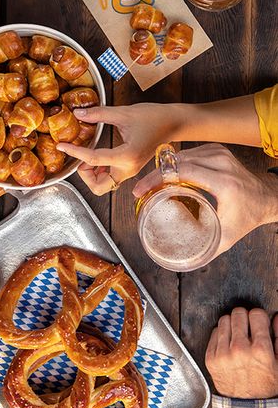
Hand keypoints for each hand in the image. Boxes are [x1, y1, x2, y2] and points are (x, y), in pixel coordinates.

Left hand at [56, 104, 178, 194]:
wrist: (174, 123)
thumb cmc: (153, 117)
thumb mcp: (124, 113)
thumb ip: (99, 114)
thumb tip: (78, 113)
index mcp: (126, 156)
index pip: (93, 159)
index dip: (74, 152)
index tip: (61, 145)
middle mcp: (128, 169)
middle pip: (98, 187)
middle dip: (84, 174)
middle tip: (80, 156)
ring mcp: (130, 171)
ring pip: (103, 185)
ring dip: (91, 173)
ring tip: (88, 152)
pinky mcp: (130, 168)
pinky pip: (110, 177)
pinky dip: (99, 170)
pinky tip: (97, 154)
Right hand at [133, 144, 277, 255]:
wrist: (266, 197)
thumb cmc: (248, 215)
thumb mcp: (227, 235)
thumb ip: (205, 248)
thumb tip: (178, 258)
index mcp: (224, 182)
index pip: (181, 172)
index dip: (156, 180)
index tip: (141, 190)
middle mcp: (221, 163)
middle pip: (176, 163)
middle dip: (154, 175)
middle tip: (141, 189)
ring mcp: (219, 153)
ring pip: (180, 156)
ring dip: (163, 169)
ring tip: (151, 184)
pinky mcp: (216, 149)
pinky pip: (188, 153)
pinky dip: (174, 164)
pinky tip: (166, 175)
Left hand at [206, 308, 277, 397]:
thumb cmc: (266, 386)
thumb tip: (275, 317)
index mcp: (260, 350)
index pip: (256, 314)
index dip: (259, 318)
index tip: (259, 323)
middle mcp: (240, 350)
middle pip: (238, 313)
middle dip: (245, 318)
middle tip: (249, 329)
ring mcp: (223, 354)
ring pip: (224, 320)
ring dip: (232, 324)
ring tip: (239, 336)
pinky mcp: (211, 358)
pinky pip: (214, 332)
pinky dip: (222, 335)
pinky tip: (229, 344)